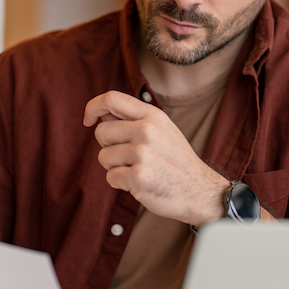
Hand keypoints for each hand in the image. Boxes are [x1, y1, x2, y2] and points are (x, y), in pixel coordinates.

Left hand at [84, 90, 228, 226]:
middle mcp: (147, 130)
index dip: (93, 107)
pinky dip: (120, 183)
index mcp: (152, 115)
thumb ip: (134, 119)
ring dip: (115, 167)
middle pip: (101, 131)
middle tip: (128, 155)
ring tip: (137, 169)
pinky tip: (139, 182)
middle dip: (108, 146)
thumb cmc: (175, 160)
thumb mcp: (162, 129)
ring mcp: (143, 154)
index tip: (88, 120)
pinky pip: (110, 177)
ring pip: (103, 157)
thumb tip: (101, 113)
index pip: (111, 98)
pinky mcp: (139, 177)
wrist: (199, 190)